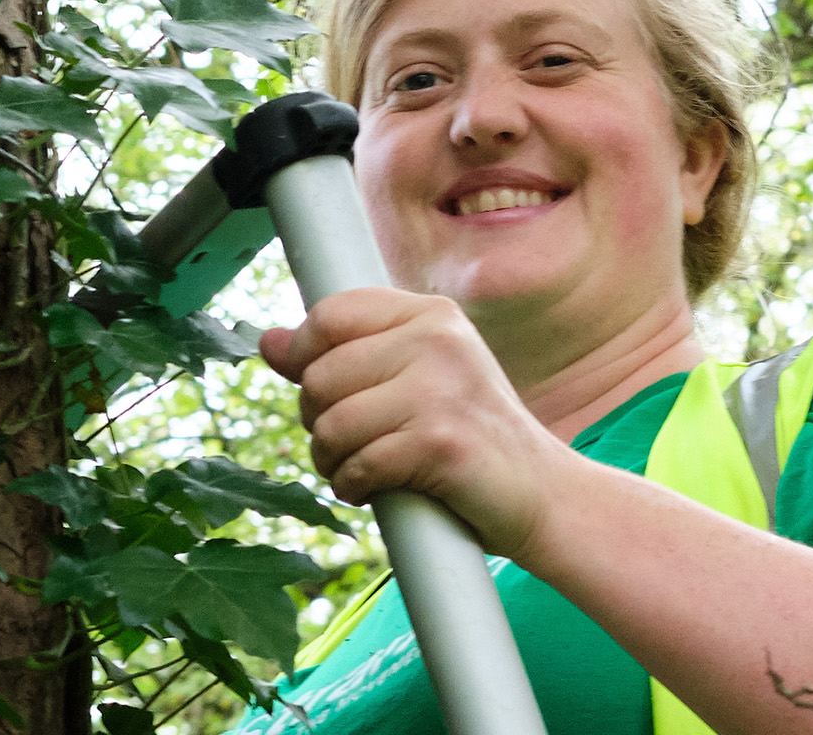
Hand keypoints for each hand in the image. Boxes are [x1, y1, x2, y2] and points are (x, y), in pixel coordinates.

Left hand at [259, 288, 579, 556]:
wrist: (545, 495)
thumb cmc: (471, 440)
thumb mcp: (416, 380)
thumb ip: (348, 357)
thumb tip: (268, 342)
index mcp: (430, 315)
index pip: (330, 315)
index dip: (304, 358)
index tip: (321, 395)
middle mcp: (437, 340)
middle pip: (320, 375)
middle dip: (318, 422)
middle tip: (350, 446)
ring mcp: (442, 389)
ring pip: (332, 424)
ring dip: (332, 461)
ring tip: (361, 469)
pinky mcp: (442, 442)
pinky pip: (359, 464)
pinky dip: (355, 487)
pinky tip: (376, 491)